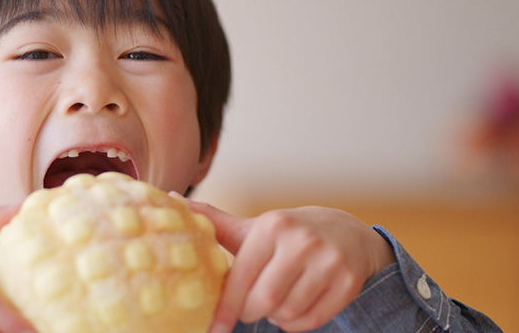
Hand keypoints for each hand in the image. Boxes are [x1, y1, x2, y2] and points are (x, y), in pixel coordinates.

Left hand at [186, 202, 395, 332]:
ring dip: (276, 316)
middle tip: (250, 307)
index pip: (241, 277)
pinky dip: (297, 323)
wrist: (346, 232)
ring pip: (287, 312)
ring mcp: (329, 261)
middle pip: (263, 301)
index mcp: (271, 227)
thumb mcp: (252, 227)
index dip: (226, 308)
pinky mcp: (349, 281)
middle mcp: (301, 241)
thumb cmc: (287, 234)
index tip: (214, 328)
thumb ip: (213, 221)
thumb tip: (170, 199)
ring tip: (276, 300)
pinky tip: (296, 306)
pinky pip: (312, 320)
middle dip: (251, 311)